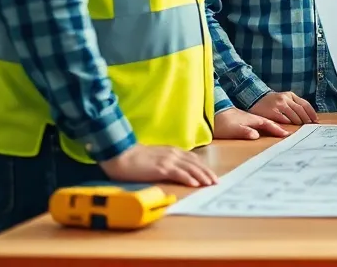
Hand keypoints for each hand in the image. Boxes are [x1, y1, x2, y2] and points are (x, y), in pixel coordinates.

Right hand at [98, 144, 216, 187]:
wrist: (121, 154)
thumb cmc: (135, 157)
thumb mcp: (155, 156)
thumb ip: (166, 161)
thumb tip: (175, 170)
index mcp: (172, 151)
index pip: (193, 159)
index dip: (203, 167)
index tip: (211, 175)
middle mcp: (173, 154)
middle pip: (196, 164)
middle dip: (207, 173)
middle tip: (216, 182)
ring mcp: (168, 160)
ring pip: (190, 168)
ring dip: (202, 176)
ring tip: (210, 184)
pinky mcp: (161, 168)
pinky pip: (178, 173)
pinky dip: (188, 178)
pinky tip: (195, 184)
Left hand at [214, 107, 288, 139]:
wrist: (212, 112)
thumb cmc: (223, 123)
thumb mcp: (234, 129)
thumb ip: (245, 132)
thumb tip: (256, 135)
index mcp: (254, 120)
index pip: (269, 125)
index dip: (278, 130)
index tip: (287, 134)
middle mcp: (253, 118)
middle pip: (270, 122)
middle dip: (279, 126)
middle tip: (289, 130)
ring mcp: (248, 118)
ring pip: (265, 121)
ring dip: (274, 124)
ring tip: (281, 128)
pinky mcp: (244, 120)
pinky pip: (260, 122)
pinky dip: (266, 125)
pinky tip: (265, 127)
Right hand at [249, 91, 318, 124]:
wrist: (255, 99)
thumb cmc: (272, 102)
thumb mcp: (284, 99)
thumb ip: (294, 104)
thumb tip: (308, 116)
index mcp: (290, 95)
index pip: (305, 104)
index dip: (311, 113)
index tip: (316, 120)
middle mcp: (285, 98)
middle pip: (301, 110)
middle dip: (307, 119)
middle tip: (310, 125)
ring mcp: (279, 104)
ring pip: (294, 115)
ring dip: (299, 122)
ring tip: (301, 127)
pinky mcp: (272, 111)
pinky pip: (284, 119)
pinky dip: (289, 124)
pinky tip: (291, 127)